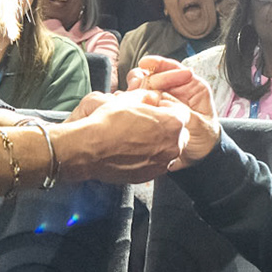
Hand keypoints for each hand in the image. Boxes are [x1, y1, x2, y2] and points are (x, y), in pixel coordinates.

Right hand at [53, 90, 190, 182]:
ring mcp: (162, 163)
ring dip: (158, 143)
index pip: (180, 113)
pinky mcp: (150, 175)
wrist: (90, 150)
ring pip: (168, 149)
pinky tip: (133, 150)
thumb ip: (147, 96)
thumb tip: (152, 96)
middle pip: (178, 133)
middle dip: (166, 128)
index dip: (166, 109)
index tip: (155, 109)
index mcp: (172, 124)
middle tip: (146, 124)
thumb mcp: (130, 99)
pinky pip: (156, 163)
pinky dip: (149, 157)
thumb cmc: (107, 124)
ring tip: (137, 137)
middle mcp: (172, 146)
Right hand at [128, 55, 219, 166]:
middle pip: (157, 76)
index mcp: (193, 88)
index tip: (145, 64)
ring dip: (136, 90)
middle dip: (143, 77)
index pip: (176, 69)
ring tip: (129, 94)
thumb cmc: (205, 140)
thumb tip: (163, 99)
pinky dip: (133, 103)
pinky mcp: (155, 113)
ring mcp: (165, 102)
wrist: (199, 159)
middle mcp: (178, 92)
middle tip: (134, 83)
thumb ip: (181, 110)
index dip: (160, 64)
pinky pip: (142, 104)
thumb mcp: (198, 125)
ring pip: (146, 89)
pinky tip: (125, 104)